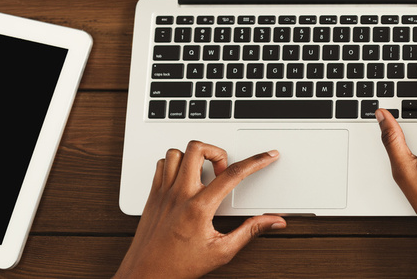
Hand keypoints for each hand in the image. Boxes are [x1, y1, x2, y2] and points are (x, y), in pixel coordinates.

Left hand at [114, 141, 285, 278]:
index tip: (266, 156)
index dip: (255, 162)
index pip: (233, 174)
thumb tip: (271, 221)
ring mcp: (164, 193)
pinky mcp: (152, 195)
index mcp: (199, 207)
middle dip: (218, 152)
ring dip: (194, 156)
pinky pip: (161, 164)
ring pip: (177, 153)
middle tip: (224, 170)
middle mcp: (179, 195)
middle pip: (198, 149)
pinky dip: (175, 164)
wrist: (145, 274)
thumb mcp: (222, 251)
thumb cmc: (178, 266)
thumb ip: (250, 231)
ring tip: (204, 171)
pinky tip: (184, 178)